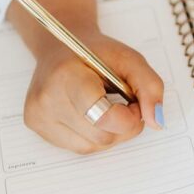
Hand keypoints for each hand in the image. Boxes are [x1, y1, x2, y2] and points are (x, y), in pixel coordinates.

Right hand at [7, 0, 164, 154]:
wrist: (60, 46)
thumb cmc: (94, 52)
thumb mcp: (129, 59)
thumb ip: (150, 87)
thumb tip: (156, 121)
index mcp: (66, 76)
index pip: (103, 117)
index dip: (129, 117)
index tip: (134, 102)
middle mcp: (46, 100)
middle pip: (101, 137)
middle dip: (123, 125)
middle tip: (123, 102)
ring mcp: (39, 117)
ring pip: (92, 147)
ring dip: (109, 131)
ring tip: (105, 105)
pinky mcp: (37, 128)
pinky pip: (79, 147)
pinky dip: (93, 134)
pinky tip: (90, 113)